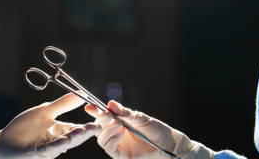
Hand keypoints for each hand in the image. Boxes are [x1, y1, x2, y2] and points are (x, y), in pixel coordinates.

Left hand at [0, 93, 99, 157]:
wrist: (4, 141)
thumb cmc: (24, 127)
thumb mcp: (45, 111)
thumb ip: (63, 104)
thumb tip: (82, 93)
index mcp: (61, 130)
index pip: (80, 126)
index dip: (92, 120)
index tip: (106, 114)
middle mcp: (58, 140)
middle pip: (77, 135)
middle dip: (90, 130)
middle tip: (104, 123)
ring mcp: (48, 148)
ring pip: (66, 142)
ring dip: (78, 136)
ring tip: (91, 130)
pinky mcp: (37, 153)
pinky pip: (49, 149)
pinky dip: (58, 144)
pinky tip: (65, 140)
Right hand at [85, 101, 211, 158]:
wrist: (169, 145)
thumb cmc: (157, 130)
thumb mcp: (141, 118)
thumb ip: (125, 113)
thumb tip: (110, 104)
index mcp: (120, 122)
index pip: (105, 117)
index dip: (95, 111)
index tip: (89, 106)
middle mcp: (117, 134)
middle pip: (99, 127)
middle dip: (100, 119)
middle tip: (106, 114)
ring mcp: (118, 145)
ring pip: (101, 139)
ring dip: (106, 129)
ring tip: (117, 123)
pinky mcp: (121, 156)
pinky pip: (109, 148)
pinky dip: (112, 138)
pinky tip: (120, 131)